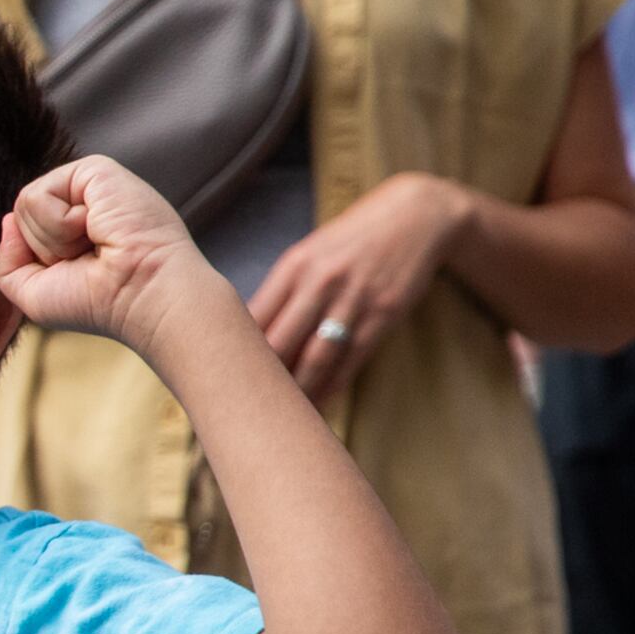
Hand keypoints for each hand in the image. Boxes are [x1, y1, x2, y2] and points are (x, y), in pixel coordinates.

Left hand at [0, 156, 208, 350]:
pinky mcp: (94, 170)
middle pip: (20, 214)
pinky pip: (39, 195)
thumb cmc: (97, 302)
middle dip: (44, 248)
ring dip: (54, 238)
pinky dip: (60, 224)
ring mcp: (87, 185)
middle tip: (87, 258)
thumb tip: (7, 220)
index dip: (36, 258)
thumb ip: (7, 261)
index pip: (21, 229)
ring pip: (26, 203)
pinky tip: (96, 229)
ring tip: (93, 243)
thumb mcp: (33, 293)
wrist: (139, 294)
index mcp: (71, 229)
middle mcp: (79, 204)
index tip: (76, 273)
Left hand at [245, 171, 467, 403]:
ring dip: (296, 391)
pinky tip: (316, 406)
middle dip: (259, 378)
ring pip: (314, 357)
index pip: (253, 317)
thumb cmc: (351, 241)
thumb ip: (282, 291)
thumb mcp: (309, 254)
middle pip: (279, 341)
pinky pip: (351, 359)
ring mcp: (352, 299)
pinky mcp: (383, 314)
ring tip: (278, 417)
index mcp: (293, 266)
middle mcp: (319, 282)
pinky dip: (332, 386)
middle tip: (241, 407)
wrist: (415, 216)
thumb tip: (247, 334)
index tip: (220, 378)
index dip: (233, 350)